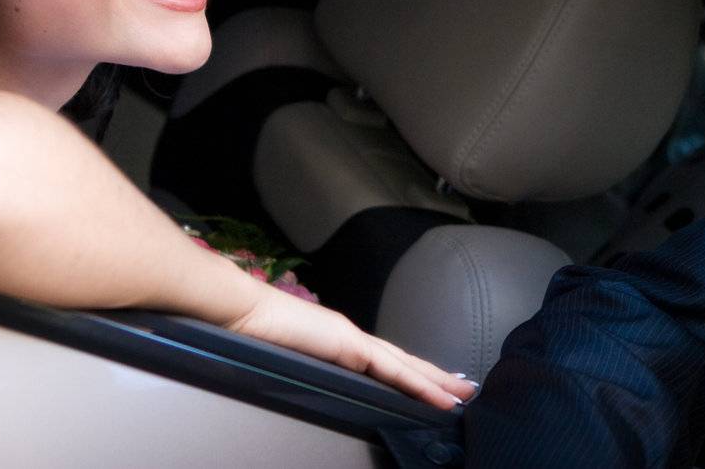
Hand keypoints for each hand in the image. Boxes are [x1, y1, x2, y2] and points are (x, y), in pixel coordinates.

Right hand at [227, 286, 477, 409]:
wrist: (240, 311)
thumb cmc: (252, 334)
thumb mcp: (287, 358)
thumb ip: (307, 367)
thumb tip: (312, 381)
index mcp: (337, 339)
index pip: (383, 360)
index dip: (409, 371)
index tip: (431, 381)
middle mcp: (351, 336)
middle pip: (402, 360)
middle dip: (434, 375)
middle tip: (464, 387)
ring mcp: (352, 339)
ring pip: (405, 365)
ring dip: (436, 381)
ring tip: (462, 393)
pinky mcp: (350, 346)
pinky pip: (391, 370)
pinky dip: (417, 384)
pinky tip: (437, 394)